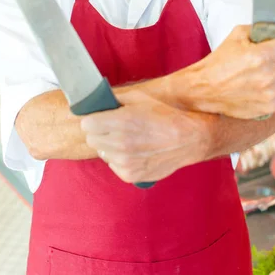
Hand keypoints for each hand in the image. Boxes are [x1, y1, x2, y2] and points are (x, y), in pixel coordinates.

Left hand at [80, 90, 210, 183]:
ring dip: (109, 146)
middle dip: (99, 132)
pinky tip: (134, 152)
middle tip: (113, 128)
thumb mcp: (140, 98)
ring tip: (127, 140)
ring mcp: (125, 161)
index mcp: (121, 121)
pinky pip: (112, 165)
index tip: (98, 119)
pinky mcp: (130, 175)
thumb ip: (116, 99)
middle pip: (91, 139)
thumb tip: (97, 99)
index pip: (86, 124)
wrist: (188, 139)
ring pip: (102, 153)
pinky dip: (119, 159)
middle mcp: (121, 143)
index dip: (93, 120)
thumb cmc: (165, 115)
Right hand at [190, 25, 274, 119]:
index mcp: (261, 56)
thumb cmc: (219, 62)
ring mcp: (270, 94)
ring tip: (263, 70)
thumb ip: (260, 30)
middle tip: (270, 55)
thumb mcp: (236, 35)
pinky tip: (261, 83)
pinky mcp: (269, 107)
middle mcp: (268, 76)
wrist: (203, 89)